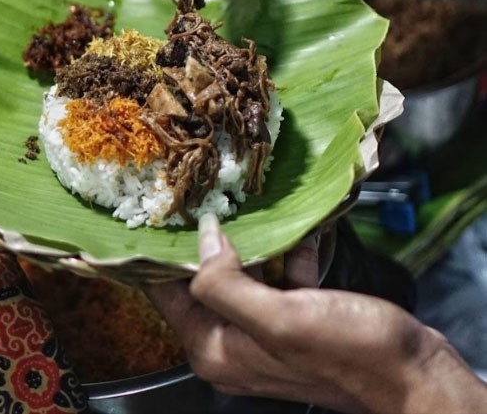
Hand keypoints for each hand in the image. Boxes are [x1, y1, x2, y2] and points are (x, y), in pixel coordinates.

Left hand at [144, 214, 486, 413]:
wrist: (411, 374)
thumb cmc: (346, 351)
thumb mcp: (277, 318)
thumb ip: (225, 283)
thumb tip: (202, 239)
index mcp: (215, 346)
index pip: (166, 293)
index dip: (160, 253)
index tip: (162, 212)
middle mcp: (232, 341)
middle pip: (202, 281)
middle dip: (204, 240)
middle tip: (202, 196)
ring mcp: (263, 329)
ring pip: (240, 274)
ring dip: (246, 242)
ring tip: (241, 202)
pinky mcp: (293, 317)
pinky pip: (276, 278)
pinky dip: (283, 254)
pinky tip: (295, 230)